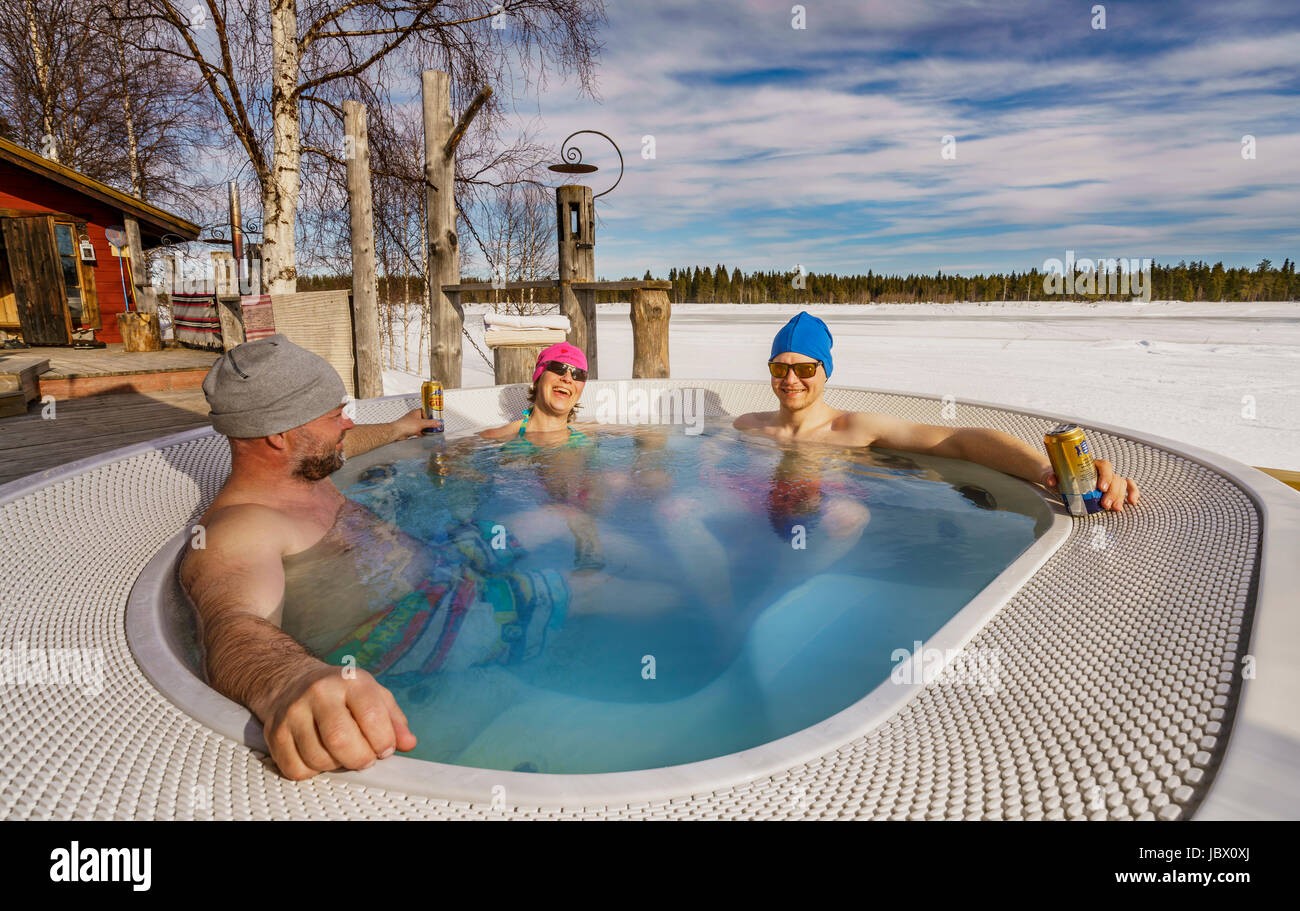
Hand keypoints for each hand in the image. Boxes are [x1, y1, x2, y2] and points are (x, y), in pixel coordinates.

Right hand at [260, 662, 417, 780]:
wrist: (291, 680)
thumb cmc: (341, 692)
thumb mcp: (373, 694)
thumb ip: (394, 719)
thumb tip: (408, 743)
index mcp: (350, 681)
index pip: (373, 717)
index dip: (384, 742)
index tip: (384, 748)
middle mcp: (319, 692)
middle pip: (341, 741)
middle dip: (360, 759)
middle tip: (365, 758)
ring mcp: (293, 712)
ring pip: (318, 759)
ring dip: (336, 765)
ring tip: (340, 752)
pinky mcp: (274, 732)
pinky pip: (296, 769)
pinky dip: (312, 771)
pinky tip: (318, 755)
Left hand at [393, 407, 439, 438]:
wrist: (396, 432)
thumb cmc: (405, 425)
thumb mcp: (421, 424)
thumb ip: (431, 423)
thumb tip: (438, 423)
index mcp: (417, 412)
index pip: (426, 411)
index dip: (432, 414)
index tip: (437, 417)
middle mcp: (414, 417)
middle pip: (425, 419)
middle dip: (430, 423)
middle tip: (436, 425)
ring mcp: (412, 424)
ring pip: (422, 426)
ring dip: (426, 429)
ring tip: (432, 431)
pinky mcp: (411, 430)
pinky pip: (419, 431)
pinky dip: (422, 433)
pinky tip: (425, 435)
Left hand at [1041, 459, 1139, 512]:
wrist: (1060, 475)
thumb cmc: (1060, 473)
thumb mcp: (1053, 473)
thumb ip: (1051, 476)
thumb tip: (1052, 480)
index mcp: (1091, 464)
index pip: (1104, 465)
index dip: (1105, 476)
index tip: (1101, 488)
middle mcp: (1102, 471)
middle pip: (1115, 478)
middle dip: (1112, 492)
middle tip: (1104, 504)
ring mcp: (1108, 479)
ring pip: (1121, 484)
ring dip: (1120, 497)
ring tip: (1114, 508)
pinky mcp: (1111, 488)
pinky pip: (1127, 488)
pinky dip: (1132, 493)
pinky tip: (1132, 501)